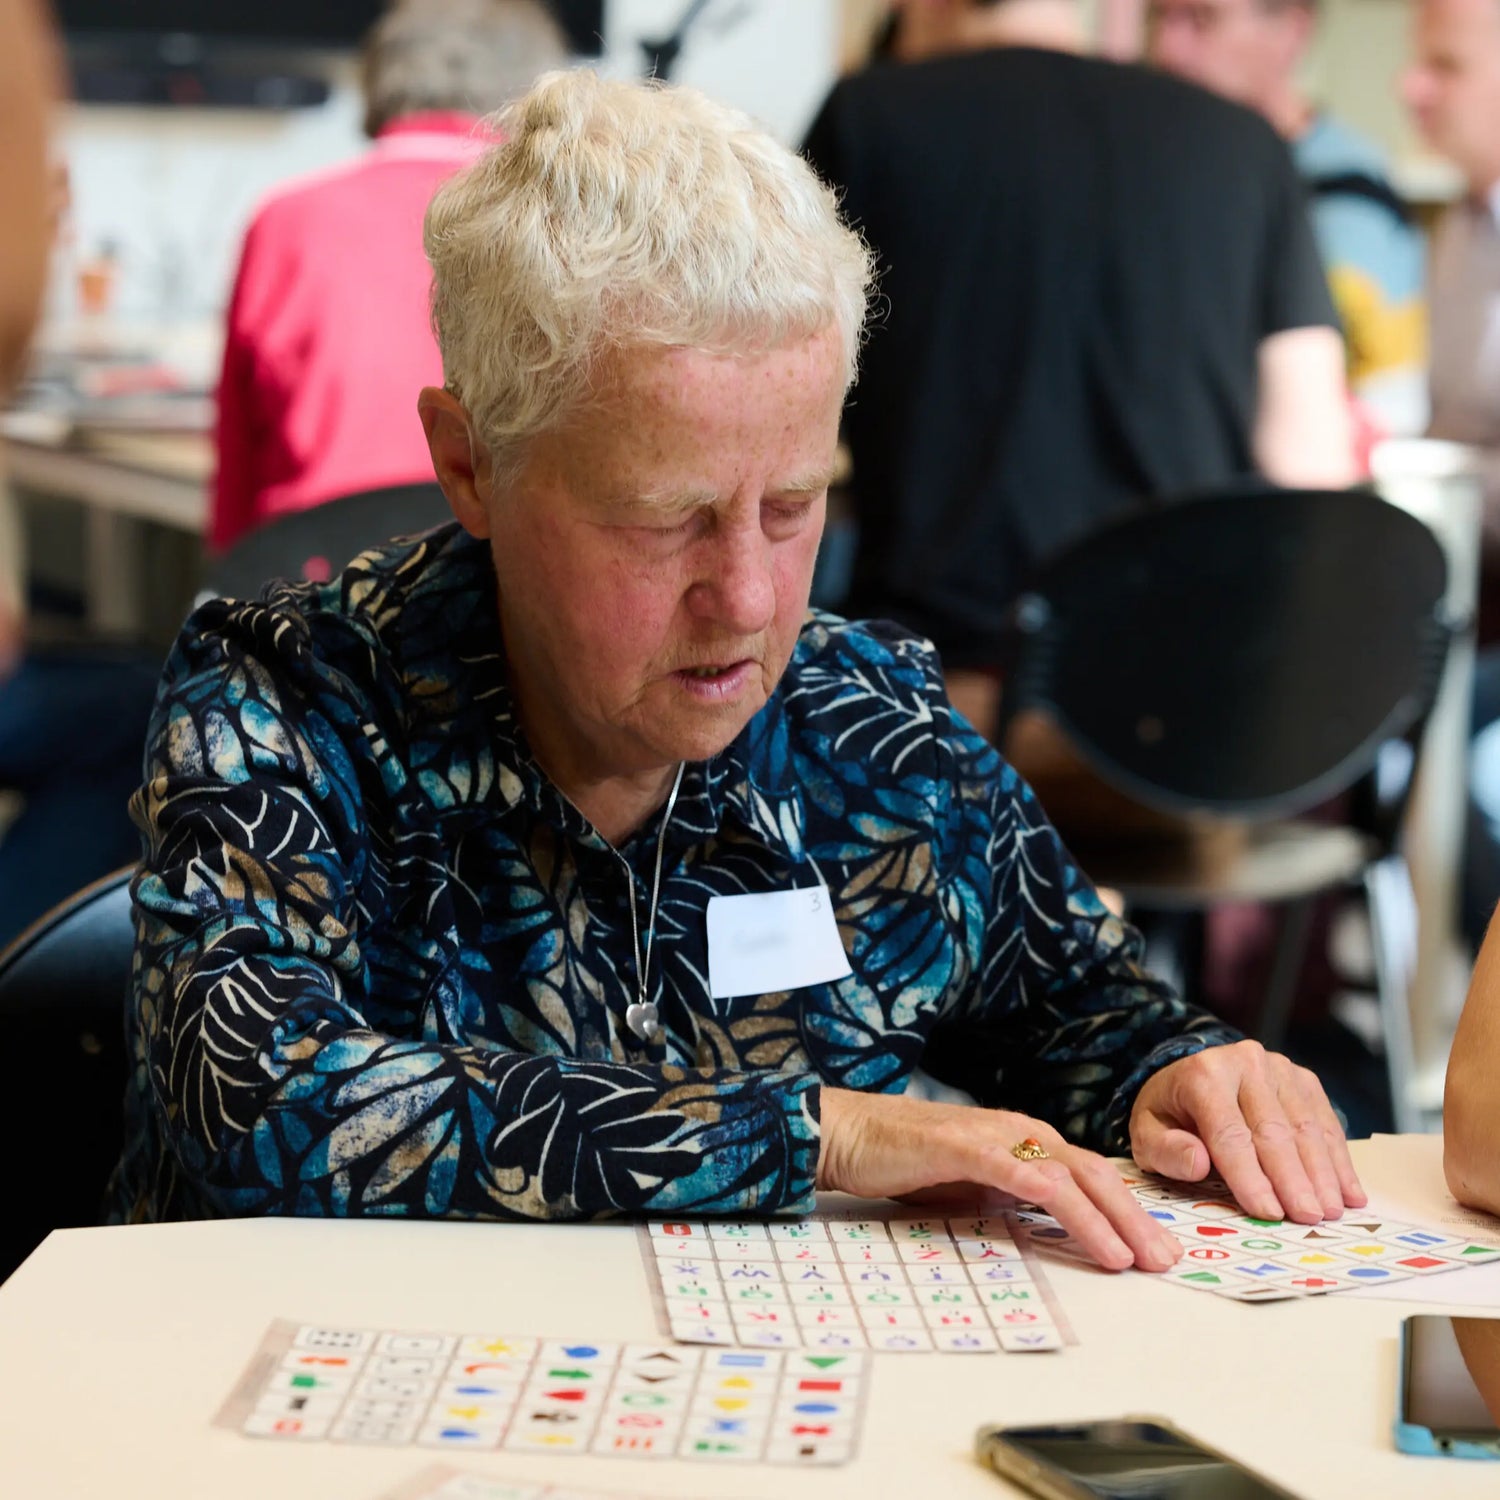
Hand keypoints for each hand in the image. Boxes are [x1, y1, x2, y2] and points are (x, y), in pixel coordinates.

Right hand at [817, 1088, 1183, 1272]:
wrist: (849, 1132)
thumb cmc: (906, 1161)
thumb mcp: (973, 1186)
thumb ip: (1013, 1198)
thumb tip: (1054, 1227)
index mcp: (1025, 1141)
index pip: (1092, 1177)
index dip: (1131, 1212)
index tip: (1159, 1250)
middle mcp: (1020, 1132)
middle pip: (1095, 1175)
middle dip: (1136, 1218)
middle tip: (1167, 1260)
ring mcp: (995, 1137)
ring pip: (1068, 1176)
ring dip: (1108, 1218)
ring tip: (1135, 1257)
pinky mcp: (965, 1147)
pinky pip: (1020, 1175)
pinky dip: (1056, 1199)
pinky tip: (1082, 1225)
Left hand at [1129, 1040, 1365, 1223]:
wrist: (1189, 1078)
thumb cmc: (1170, 1115)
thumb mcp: (1147, 1133)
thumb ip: (1166, 1150)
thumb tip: (1199, 1163)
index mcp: (1203, 1075)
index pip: (1229, 1133)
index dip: (1249, 1176)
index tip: (1268, 1211)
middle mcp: (1244, 1062)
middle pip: (1273, 1130)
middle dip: (1293, 1179)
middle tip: (1309, 1218)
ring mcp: (1279, 1068)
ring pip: (1306, 1126)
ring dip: (1322, 1173)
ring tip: (1331, 1211)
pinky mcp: (1303, 1079)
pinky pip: (1325, 1122)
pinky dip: (1338, 1160)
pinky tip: (1349, 1192)